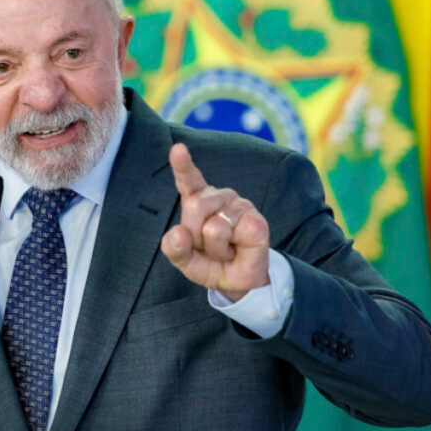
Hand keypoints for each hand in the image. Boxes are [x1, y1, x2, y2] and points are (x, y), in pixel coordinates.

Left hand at [160, 143, 269, 300]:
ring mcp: (239, 205)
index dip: (183, 164)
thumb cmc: (211, 264)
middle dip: (195, 236)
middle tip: (208, 248)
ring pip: (213, 226)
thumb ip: (174, 248)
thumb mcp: (185, 261)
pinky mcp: (256, 220)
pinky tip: (239, 248)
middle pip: (194, 206)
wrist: (239, 281)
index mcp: (198, 200)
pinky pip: (234, 233)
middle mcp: (219, 197)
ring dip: (215, 248)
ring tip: (225, 249)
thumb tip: (177, 233)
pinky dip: (232, 250)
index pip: (189, 179)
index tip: (177, 149)